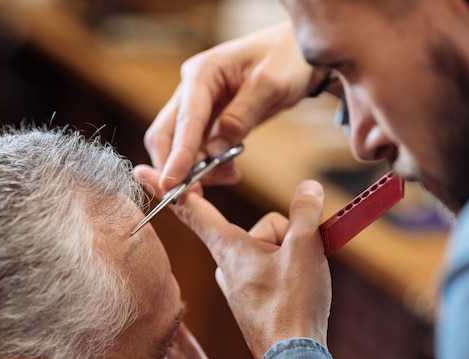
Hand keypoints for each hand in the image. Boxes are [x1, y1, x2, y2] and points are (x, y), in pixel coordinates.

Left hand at [134, 165, 331, 358]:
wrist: (292, 358)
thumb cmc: (293, 304)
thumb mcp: (305, 248)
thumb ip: (305, 211)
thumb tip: (309, 187)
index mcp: (228, 247)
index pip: (193, 209)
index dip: (172, 186)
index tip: (144, 173)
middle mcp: (225, 263)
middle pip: (255, 228)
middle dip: (282, 235)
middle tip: (297, 257)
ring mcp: (237, 282)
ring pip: (266, 248)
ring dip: (289, 254)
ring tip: (300, 278)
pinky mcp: (250, 297)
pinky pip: (268, 268)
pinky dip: (286, 270)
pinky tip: (296, 287)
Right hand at [144, 21, 316, 190]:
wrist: (302, 55)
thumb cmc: (288, 59)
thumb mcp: (270, 84)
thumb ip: (240, 117)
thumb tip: (215, 149)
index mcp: (202, 73)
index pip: (184, 121)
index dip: (177, 155)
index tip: (172, 184)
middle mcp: (192, 89)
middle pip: (166, 135)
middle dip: (174, 166)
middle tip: (191, 194)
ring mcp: (199, 106)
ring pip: (179, 146)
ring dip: (194, 169)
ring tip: (229, 177)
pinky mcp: (210, 121)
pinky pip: (199, 149)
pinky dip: (209, 166)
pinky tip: (231, 172)